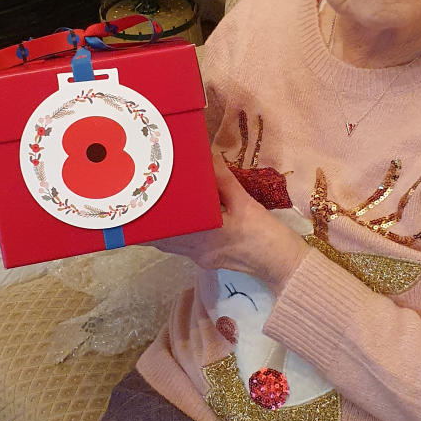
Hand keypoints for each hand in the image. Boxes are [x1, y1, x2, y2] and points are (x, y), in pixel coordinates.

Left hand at [153, 151, 304, 293]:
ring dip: (161, 231)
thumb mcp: (246, 202)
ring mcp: (202, 258)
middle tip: (138, 206)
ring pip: (172, 245)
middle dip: (151, 225)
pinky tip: (175, 221)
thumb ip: (223, 180)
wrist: (282, 263)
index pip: (170, 229)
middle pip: (164, 240)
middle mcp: (199, 250)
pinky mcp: (207, 261)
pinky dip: (175, 235)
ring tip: (150, 212)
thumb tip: (206, 157)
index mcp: (207, 234)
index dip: (151, 222)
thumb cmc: (266, 233)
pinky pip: (183, 248)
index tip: (139, 207)